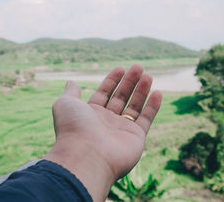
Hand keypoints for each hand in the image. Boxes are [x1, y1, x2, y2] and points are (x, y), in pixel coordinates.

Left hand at [44, 65, 161, 201]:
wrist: (86, 156)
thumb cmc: (74, 128)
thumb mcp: (66, 104)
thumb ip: (71, 93)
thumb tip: (71, 82)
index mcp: (90, 114)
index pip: (104, 94)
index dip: (112, 80)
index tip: (121, 68)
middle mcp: (106, 123)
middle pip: (121, 98)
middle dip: (129, 82)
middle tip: (139, 67)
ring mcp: (122, 131)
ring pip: (135, 107)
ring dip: (142, 91)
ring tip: (148, 75)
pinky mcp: (136, 138)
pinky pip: (146, 119)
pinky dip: (153, 107)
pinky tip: (158, 93)